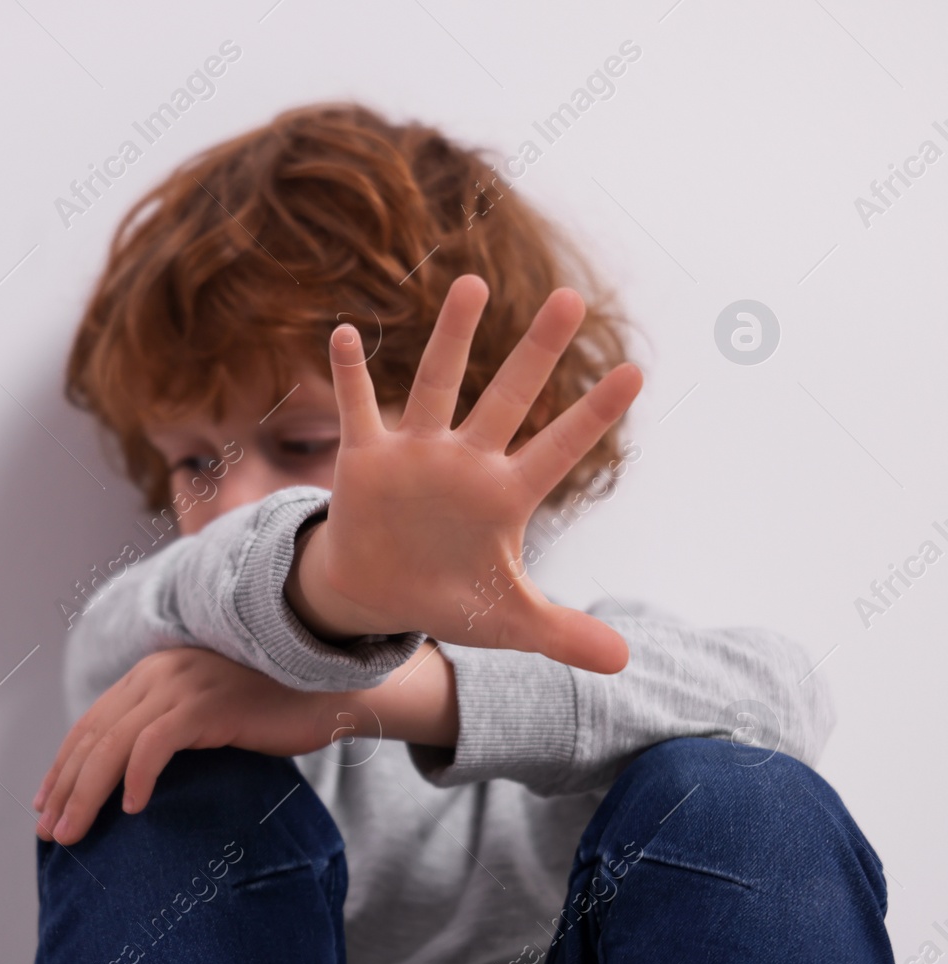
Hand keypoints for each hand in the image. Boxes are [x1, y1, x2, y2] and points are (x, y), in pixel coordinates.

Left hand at [32, 644, 458, 845]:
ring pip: (114, 742)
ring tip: (75, 832)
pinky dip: (136, 777)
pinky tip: (132, 810)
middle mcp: (159, 672)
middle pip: (95, 734)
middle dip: (66, 786)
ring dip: (88, 792)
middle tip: (51, 832)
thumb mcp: (209, 714)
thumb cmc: (272, 711)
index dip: (64, 765)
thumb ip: (169, 729)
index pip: (94, 722)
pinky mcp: (207, 704)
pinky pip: (156, 744)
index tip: (47, 804)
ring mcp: (182, 684)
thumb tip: (127, 777)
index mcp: (154, 673)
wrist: (327, 692)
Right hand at [287, 275, 641, 673]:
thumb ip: (563, 633)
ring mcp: (417, 454)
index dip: (592, 417)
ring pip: (436, 383)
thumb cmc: (448, 597)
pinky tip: (347, 334)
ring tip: (473, 282)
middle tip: (571, 299)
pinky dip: (350, 373)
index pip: (558, 450)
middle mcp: (466, 462)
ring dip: (452, 336)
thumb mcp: (507, 621)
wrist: (377, 593)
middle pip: (507, 397)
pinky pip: (357, 406)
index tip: (635, 372)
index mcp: (505, 497)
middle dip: (537, 352)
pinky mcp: (366, 457)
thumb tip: (625, 662)